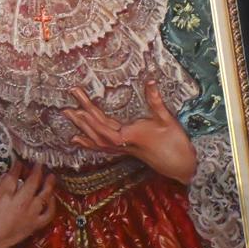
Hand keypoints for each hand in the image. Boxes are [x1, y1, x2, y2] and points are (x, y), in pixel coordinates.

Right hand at [0, 161, 56, 247]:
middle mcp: (20, 202)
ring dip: (49, 184)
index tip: (21, 162)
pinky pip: (49, 214)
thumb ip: (0, 187)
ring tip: (52, 176)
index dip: (19, 166)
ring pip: (44, 196)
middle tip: (39, 164)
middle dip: (37, 171)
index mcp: (6, 195)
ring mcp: (30, 214)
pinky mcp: (35, 225)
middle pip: (32, 182)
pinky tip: (52, 198)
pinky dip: (52, 205)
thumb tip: (10, 178)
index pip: (15, 175)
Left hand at [62, 81, 196, 183]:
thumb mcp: (167, 120)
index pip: (104, 123)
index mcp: (129, 135)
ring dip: (81, 128)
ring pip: (96, 139)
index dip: (90, 112)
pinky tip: (77, 139)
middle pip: (96, 130)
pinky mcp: (125, 150)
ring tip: (68, 115)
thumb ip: (156, 101)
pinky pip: (102, 146)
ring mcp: (123, 148)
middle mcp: (122, 143)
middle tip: (65, 106)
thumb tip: (150, 81)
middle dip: (80, 117)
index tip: (78, 102)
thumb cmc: (176, 144)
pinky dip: (88, 142)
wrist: (182, 166)